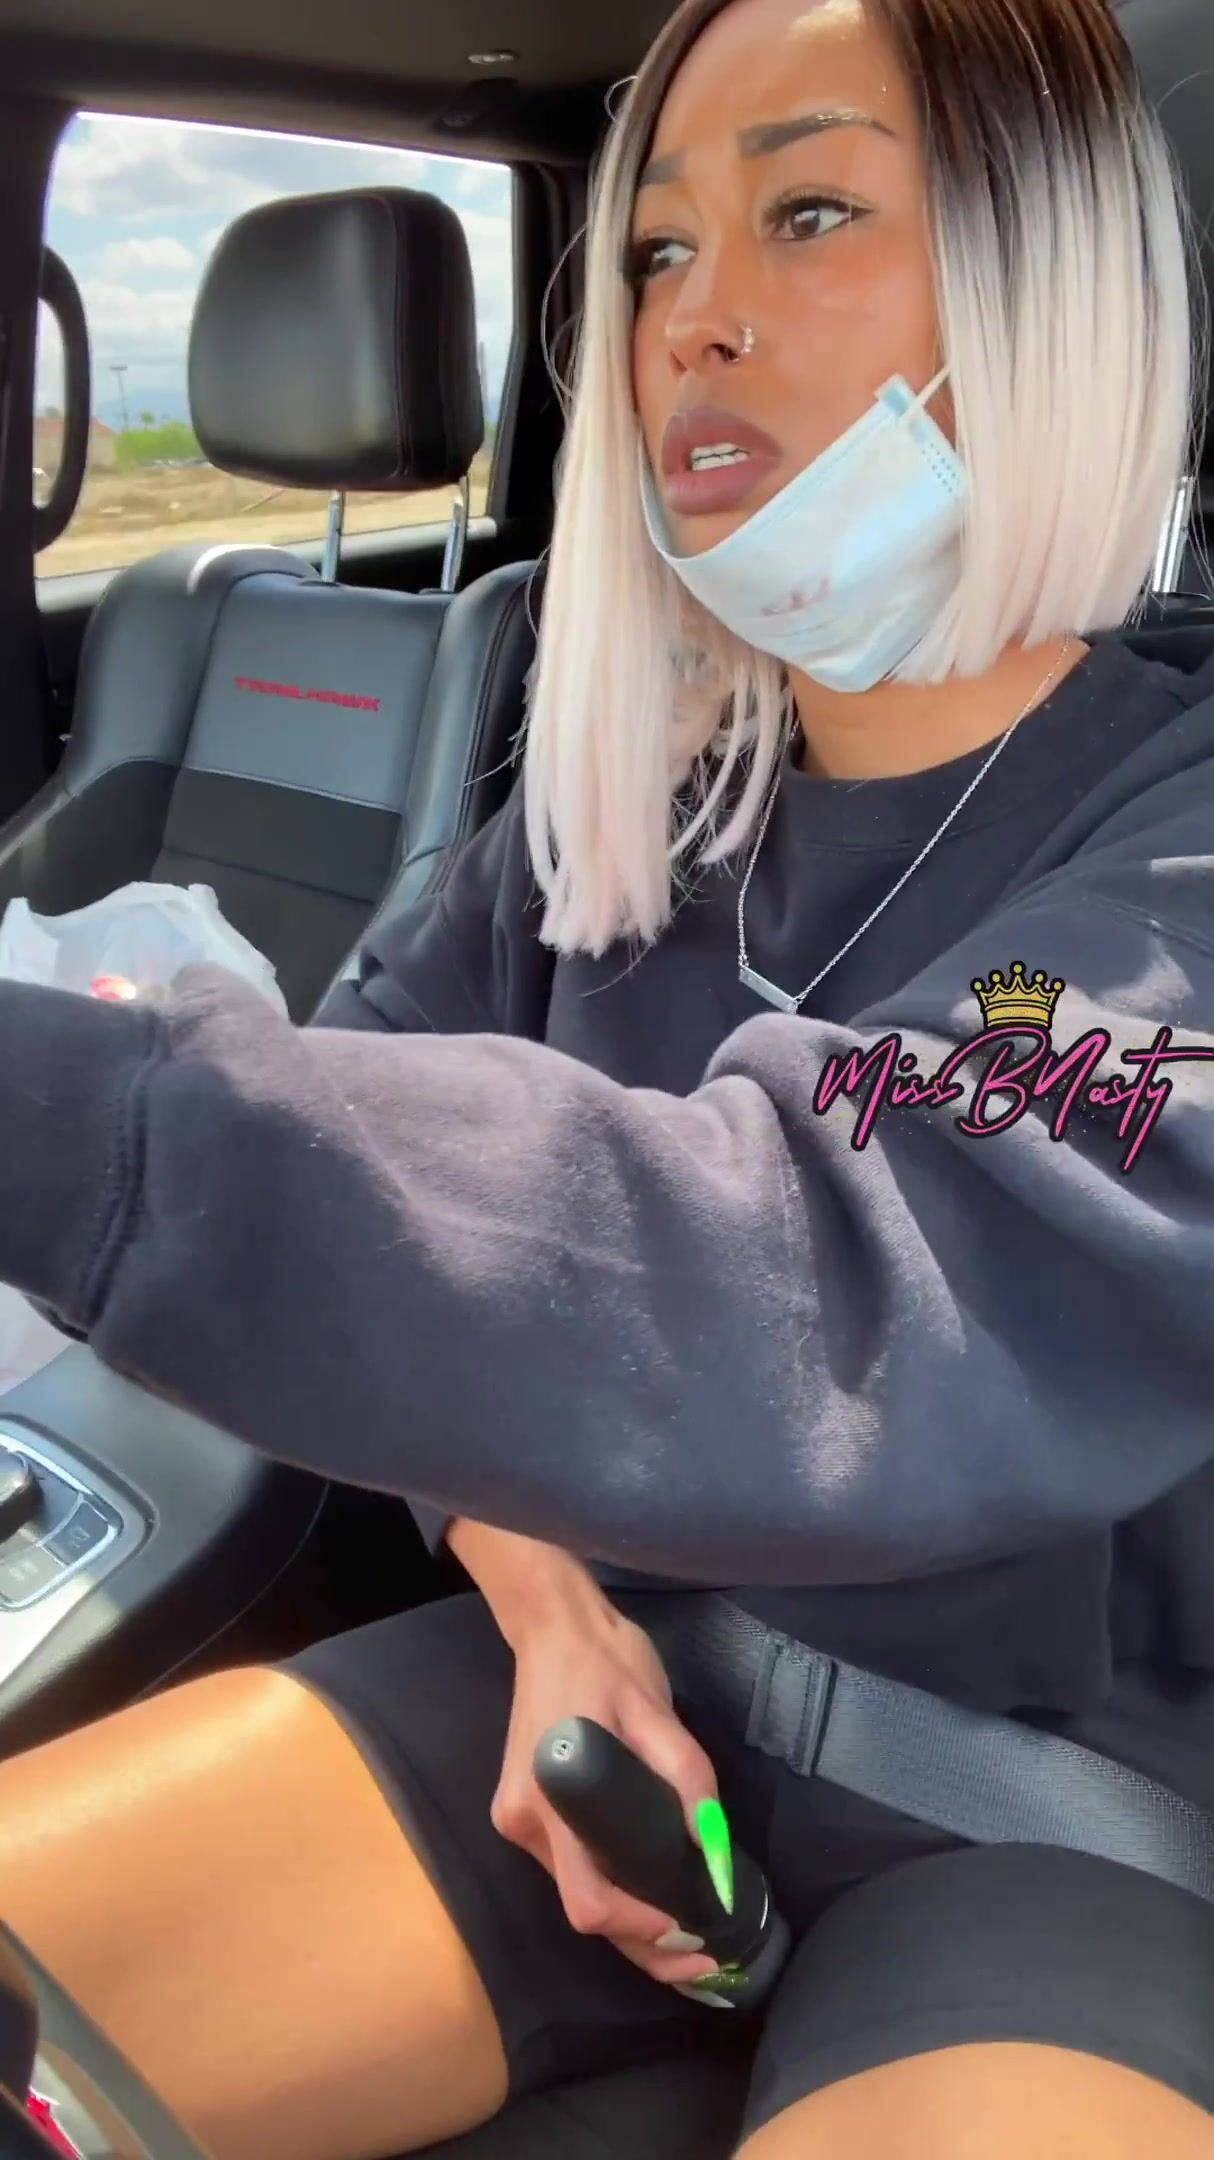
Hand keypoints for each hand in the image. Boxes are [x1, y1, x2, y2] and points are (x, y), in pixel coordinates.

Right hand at [490, 1593, 722, 1987]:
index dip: (640, 1930)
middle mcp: (522, 1823)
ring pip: (577, 1893)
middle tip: (704, 1956)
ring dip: (628, 1920)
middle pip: (583, 1911)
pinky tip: (649, 1892)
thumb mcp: (656, 1710)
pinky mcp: (524, 1813)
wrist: (554, 1626)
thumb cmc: (605, 1661)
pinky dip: (609, 1889)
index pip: (589, 1902)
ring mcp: (518, 1820)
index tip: (693, 1932)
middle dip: (643, 1944)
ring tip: (687, 1927)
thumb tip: (714, 1848)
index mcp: (548, 1801)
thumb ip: (686, 1777)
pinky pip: (571, 1868)